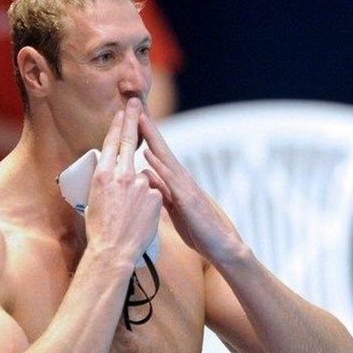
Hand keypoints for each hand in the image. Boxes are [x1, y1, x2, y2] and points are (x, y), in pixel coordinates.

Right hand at [85, 99, 161, 264]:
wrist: (114, 252)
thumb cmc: (99, 230)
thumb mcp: (95, 199)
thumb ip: (106, 181)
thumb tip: (111, 172)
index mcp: (103, 175)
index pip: (111, 143)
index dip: (118, 125)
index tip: (123, 112)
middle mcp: (122, 175)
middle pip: (128, 142)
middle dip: (132, 120)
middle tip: (135, 103)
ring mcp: (141, 185)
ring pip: (143, 178)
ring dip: (137, 191)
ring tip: (127, 213)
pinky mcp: (156, 196)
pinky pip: (154, 194)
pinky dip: (148, 203)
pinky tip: (139, 218)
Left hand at [139, 112, 243, 263]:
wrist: (219, 245)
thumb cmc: (196, 227)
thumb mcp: (173, 205)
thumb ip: (160, 187)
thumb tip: (145, 172)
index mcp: (176, 181)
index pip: (158, 153)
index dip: (146, 136)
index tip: (132, 118)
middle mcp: (181, 178)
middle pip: (161, 148)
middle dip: (148, 128)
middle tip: (135, 107)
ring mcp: (185, 187)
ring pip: (166, 158)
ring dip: (152, 138)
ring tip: (140, 119)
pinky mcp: (187, 200)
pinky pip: (170, 180)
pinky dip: (159, 166)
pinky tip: (148, 155)